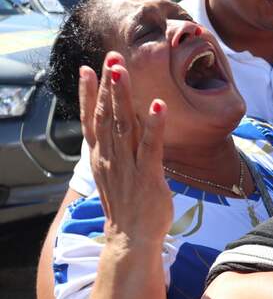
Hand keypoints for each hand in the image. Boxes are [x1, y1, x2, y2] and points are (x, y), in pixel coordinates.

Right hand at [80, 53, 170, 243]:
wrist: (132, 240)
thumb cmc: (129, 207)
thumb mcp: (116, 175)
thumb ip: (117, 152)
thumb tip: (122, 133)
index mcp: (102, 157)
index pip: (91, 120)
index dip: (88, 94)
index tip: (88, 68)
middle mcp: (110, 158)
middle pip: (106, 115)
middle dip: (108, 85)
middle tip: (111, 57)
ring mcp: (128, 167)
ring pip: (123, 125)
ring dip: (124, 96)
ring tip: (124, 71)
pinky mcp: (148, 177)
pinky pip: (151, 146)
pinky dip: (154, 125)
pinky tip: (158, 106)